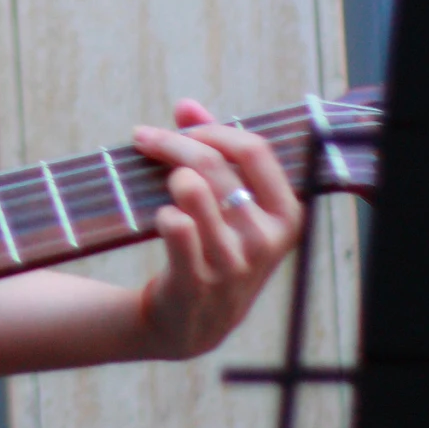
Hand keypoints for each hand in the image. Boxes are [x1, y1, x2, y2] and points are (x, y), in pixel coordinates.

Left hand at [131, 100, 301, 359]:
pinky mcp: (197, 281)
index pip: (253, 149)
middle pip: (212, 163)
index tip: (180, 127)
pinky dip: (162, 213)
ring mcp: (233, 263)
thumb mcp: (228, 203)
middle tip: (143, 137)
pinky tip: (160, 217)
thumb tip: (187, 104)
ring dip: (168, 174)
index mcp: (285, 215)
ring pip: (193, 189)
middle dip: (171, 142)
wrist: (193, 322)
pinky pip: (176, 226)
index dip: (210, 130)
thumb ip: (211, 149)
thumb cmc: (213, 248)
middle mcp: (266, 239)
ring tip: (161, 180)